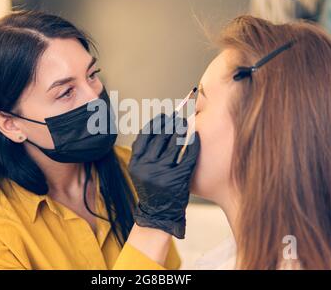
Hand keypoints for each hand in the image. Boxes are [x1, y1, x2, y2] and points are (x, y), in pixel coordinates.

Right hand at [128, 113, 199, 238]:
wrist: (158, 214)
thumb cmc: (152, 189)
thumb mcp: (140, 171)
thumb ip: (143, 152)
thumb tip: (155, 127)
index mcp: (135, 163)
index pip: (145, 135)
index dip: (155, 123)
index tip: (163, 116)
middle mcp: (146, 167)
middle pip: (159, 137)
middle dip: (170, 124)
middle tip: (178, 117)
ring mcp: (161, 174)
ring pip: (173, 144)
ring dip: (181, 131)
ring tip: (186, 124)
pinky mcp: (176, 179)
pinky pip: (186, 156)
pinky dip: (192, 145)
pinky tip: (195, 137)